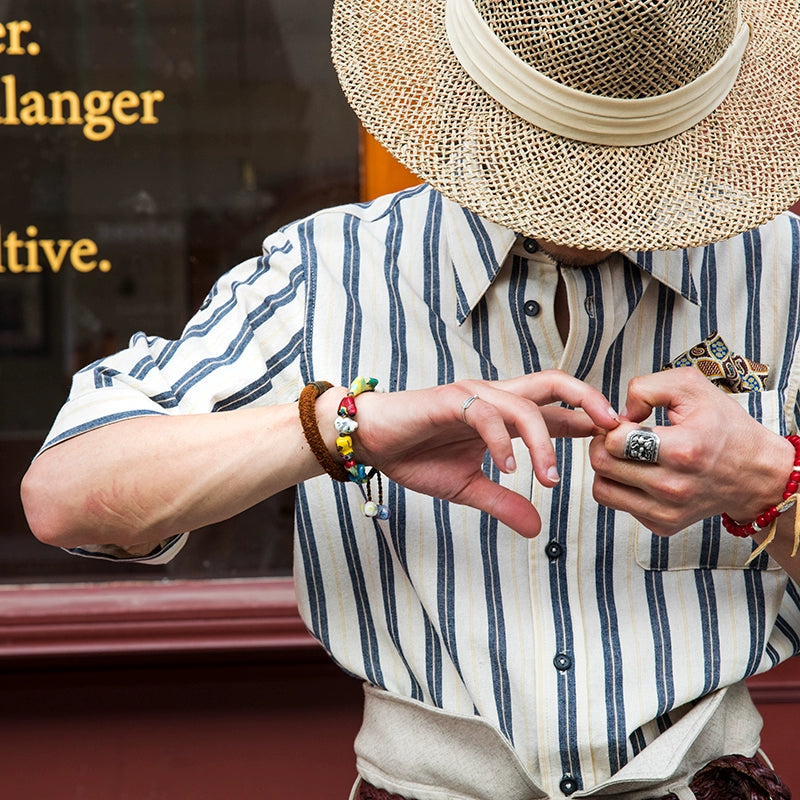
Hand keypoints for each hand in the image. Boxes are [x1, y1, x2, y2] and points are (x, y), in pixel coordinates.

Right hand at [352, 371, 619, 536]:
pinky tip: (508, 468)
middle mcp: (495, 397)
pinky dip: (501, 441)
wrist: (372, 442)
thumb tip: (537, 529)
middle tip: (615, 428)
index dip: (589, 420)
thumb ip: (502, 503)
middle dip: (588, 399)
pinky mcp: (449, 401)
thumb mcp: (467, 488)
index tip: (618, 443)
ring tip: (549, 480)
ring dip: (543, 442)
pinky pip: (485, 415)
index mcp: (504, 415)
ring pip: (524, 404)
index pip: (557, 409)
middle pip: (553, 383)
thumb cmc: (417, 456)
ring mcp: (473, 396)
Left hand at [589, 367, 793, 535]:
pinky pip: (618, 505)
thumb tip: (617, 415)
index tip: (627, 423)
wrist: (757, 474)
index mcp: (682, 450)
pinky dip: (621, 488)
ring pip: (602, 489)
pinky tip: (641, 474)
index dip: (612, 425)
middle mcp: (673, 486)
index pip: (615, 441)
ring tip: (625, 456)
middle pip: (602, 464)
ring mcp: (667, 511)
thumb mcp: (692, 388)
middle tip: (619, 437)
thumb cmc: (724, 427)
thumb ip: (646, 388)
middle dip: (603, 445)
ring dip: (606, 469)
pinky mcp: (663, 525)